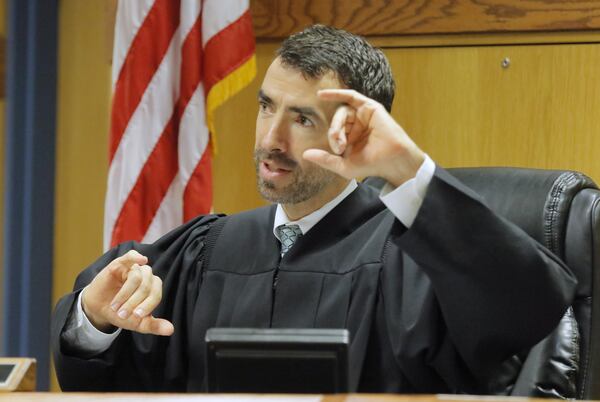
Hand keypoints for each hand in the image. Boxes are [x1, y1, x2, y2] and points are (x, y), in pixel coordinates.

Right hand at [81, 250, 173, 335]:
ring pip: (136, 276)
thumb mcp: (137, 323)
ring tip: (115, 306)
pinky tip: (141, 260)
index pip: (156, 295)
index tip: (135, 316)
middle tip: (122, 314)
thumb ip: (153, 325)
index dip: (147, 306)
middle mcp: (146, 277)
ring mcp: (133, 269)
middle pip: (147, 286)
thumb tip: (170, 330)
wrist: (99, 309)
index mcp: (153, 289)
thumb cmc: (121, 313)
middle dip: (134, 302)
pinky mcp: (120, 264)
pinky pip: (131, 256)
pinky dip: (136, 256)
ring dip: (125, 294)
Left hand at [303, 89, 425, 186]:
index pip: (333, 132)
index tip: (337, 150)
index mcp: (350, 139)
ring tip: (341, 138)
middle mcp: (356, 126)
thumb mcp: (343, 165)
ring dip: (337, 124)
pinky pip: (350, 96)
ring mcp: (363, 116)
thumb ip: (325, 159)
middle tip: (338, 145)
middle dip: (334, 132)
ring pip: (342, 112)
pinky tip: (322, 94)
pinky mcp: (370, 108)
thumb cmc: (371, 165)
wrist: (392, 161)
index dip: (332, 139)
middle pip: (337, 121)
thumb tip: (304, 155)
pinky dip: (336, 93)